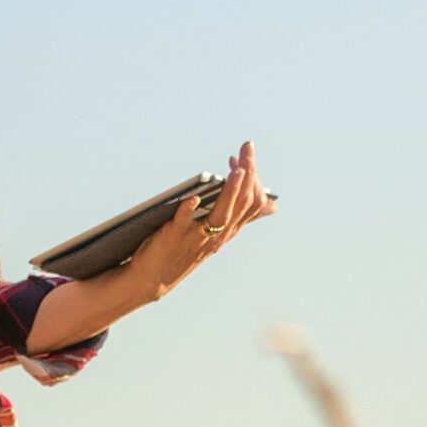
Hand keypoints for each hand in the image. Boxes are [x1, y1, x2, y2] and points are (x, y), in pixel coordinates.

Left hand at [122, 141, 276, 300]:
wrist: (153, 278)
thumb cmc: (185, 250)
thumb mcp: (218, 233)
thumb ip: (240, 216)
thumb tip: (273, 206)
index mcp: (229, 231)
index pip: (253, 204)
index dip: (253, 179)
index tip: (245, 157)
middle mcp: (219, 235)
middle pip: (243, 204)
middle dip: (248, 173)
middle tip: (247, 148)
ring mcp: (198, 238)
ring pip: (222, 215)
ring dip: (230, 192)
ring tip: (236, 171)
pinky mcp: (175, 238)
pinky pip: (184, 223)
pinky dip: (189, 210)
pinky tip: (193, 197)